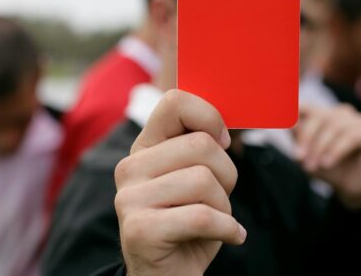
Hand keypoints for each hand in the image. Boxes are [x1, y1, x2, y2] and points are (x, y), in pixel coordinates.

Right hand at [114, 90, 245, 275]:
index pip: (175, 102)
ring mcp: (130, 199)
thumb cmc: (190, 222)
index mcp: (145, 147)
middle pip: (201, 146)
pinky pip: (203, 217)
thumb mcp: (195, 177)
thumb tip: (224, 128)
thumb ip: (200, 147)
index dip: (209, 117)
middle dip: (227, 175)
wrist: (169, 274)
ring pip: (204, 181)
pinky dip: (228, 229)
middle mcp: (130, 168)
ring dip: (225, 206)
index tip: (223, 143)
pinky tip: (230, 236)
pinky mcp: (139, 229)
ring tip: (216, 220)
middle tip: (220, 197)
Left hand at [293, 104, 360, 208]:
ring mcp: (358, 121)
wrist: (352, 189)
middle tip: (299, 158)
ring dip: (321, 147)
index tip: (280, 122)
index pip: (305, 106)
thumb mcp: (306, 154)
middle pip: (319, 115)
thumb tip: (286, 120)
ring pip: (335, 126)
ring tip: (314, 166)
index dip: (292, 111)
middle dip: (306, 137)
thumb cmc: (328, 169)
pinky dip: (336, 150)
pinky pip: (351, 136)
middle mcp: (341, 113)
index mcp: (323, 115)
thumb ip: (297, 136)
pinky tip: (328, 163)